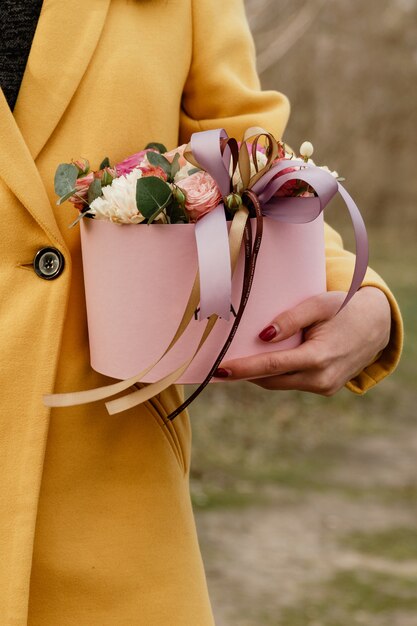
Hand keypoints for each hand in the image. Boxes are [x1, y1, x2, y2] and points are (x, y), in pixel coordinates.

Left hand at [213, 287, 391, 395]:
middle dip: (245, 373)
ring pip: (281, 383)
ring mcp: (325, 387)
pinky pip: (293, 382)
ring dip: (259, 374)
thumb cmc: (345, 308)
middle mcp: (321, 379)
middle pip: (271, 379)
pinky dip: (277, 373)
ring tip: (234, 362)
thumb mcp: (319, 304)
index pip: (272, 366)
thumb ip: (291, 319)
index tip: (219, 370)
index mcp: (318, 357)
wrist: (378, 325)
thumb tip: (263, 336)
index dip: (243, 369)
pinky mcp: (326, 388)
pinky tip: (263, 361)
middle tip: (218, 364)